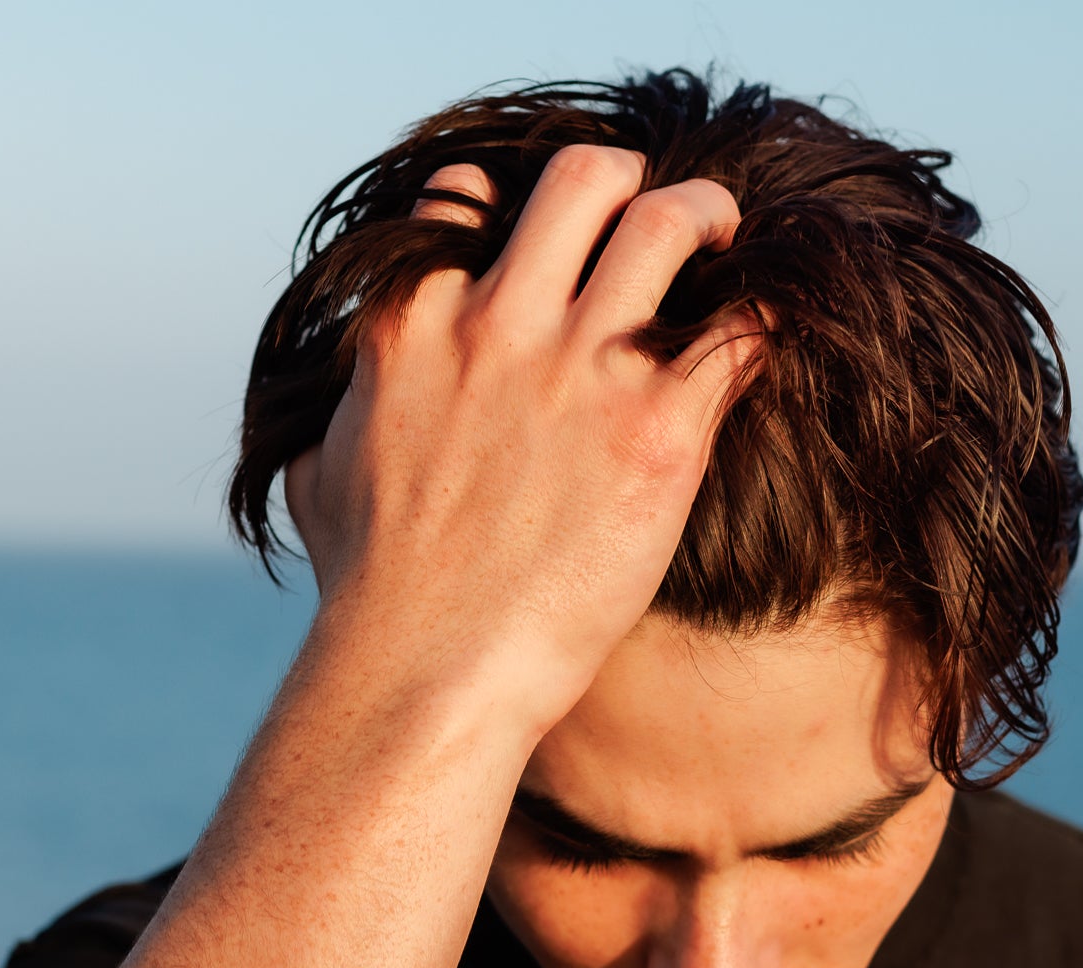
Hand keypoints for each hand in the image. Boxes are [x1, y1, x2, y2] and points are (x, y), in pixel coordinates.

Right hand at [283, 145, 760, 731]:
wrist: (428, 670)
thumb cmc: (369, 593)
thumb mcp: (317, 476)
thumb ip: (336, 411)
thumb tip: (326, 415)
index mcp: (412, 322)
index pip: (467, 200)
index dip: (511, 207)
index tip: (547, 242)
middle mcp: (497, 323)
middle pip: (582, 181)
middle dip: (627, 182)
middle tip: (658, 216)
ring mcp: (578, 369)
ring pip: (667, 224)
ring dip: (708, 218)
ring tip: (729, 238)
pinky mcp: (654, 430)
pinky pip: (736, 330)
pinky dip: (761, 316)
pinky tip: (765, 332)